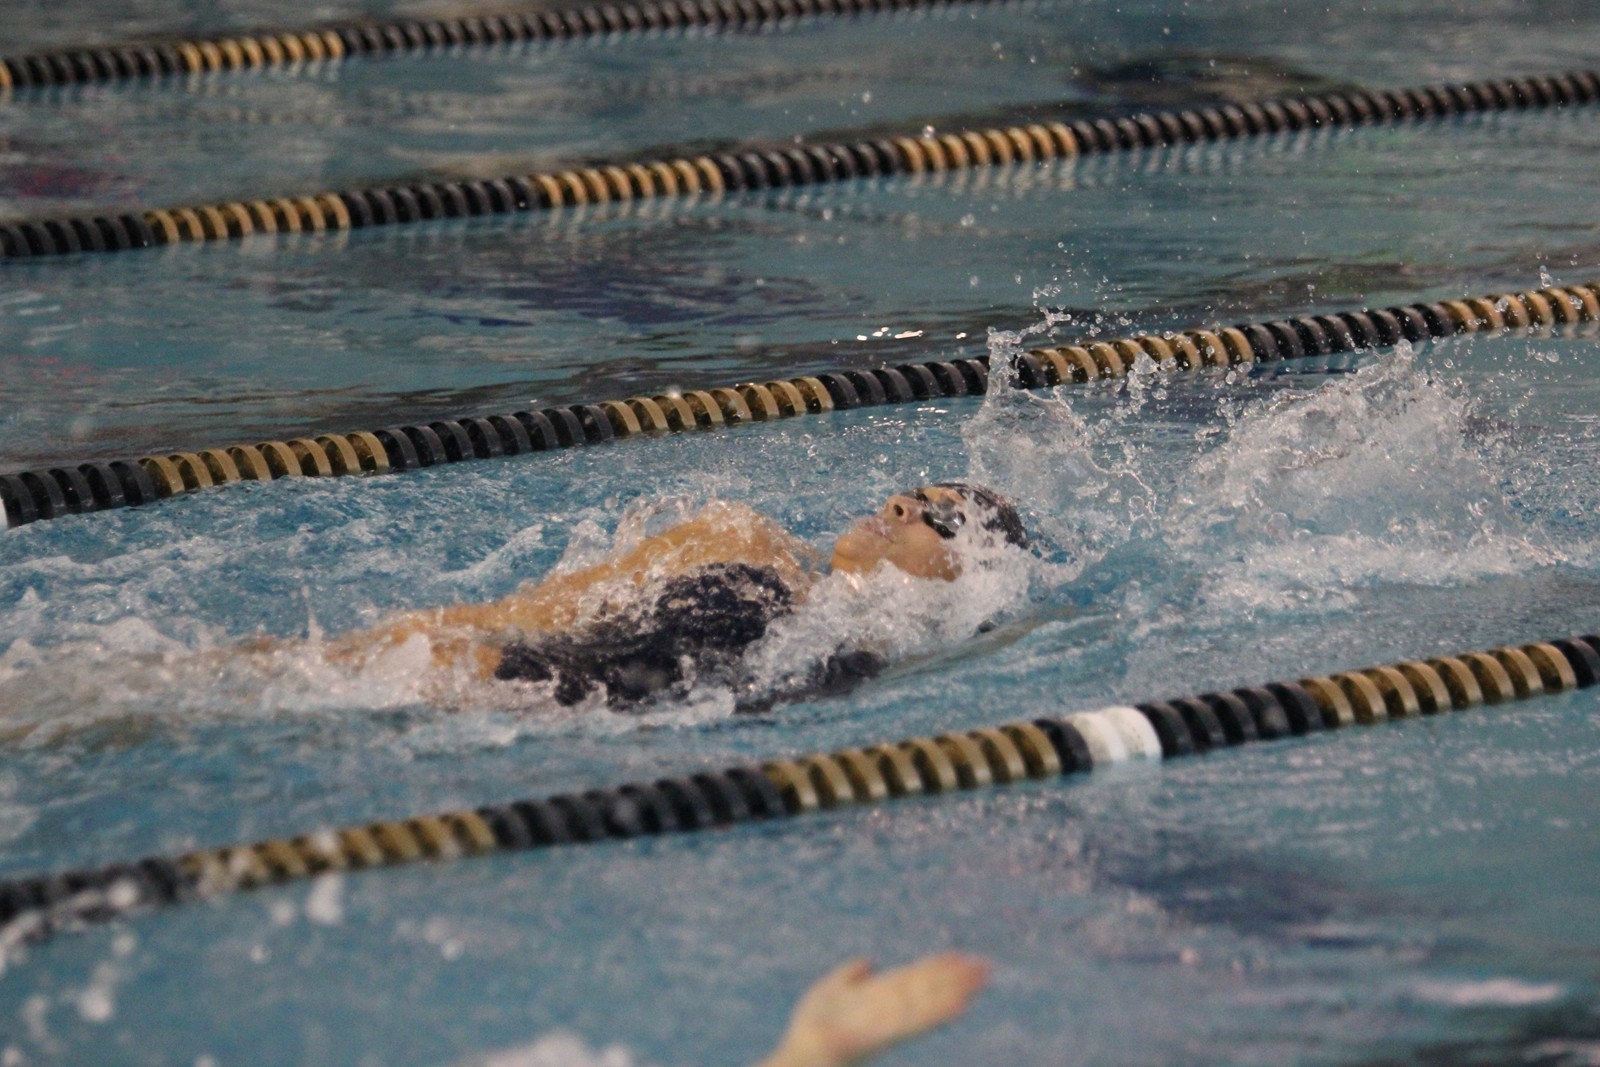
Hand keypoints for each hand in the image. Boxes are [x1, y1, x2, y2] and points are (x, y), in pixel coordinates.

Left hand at [758, 953, 989, 1066]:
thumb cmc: (809, 1029)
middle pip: (925, 987)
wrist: (800, 1058)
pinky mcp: (881, 1035)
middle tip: (985, 966)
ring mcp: (886, 1022)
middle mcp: (887, 1009)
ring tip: (979, 980)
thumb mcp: (828, 991)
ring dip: (953, 990)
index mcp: (876, 997)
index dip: (934, 967)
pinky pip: (914, 1022)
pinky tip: (959, 1005)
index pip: (911, 978)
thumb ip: (848, 975)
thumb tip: (869, 960)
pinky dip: (937, 1012)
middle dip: (954, 977)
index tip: (959, 955)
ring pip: (926, 1001)